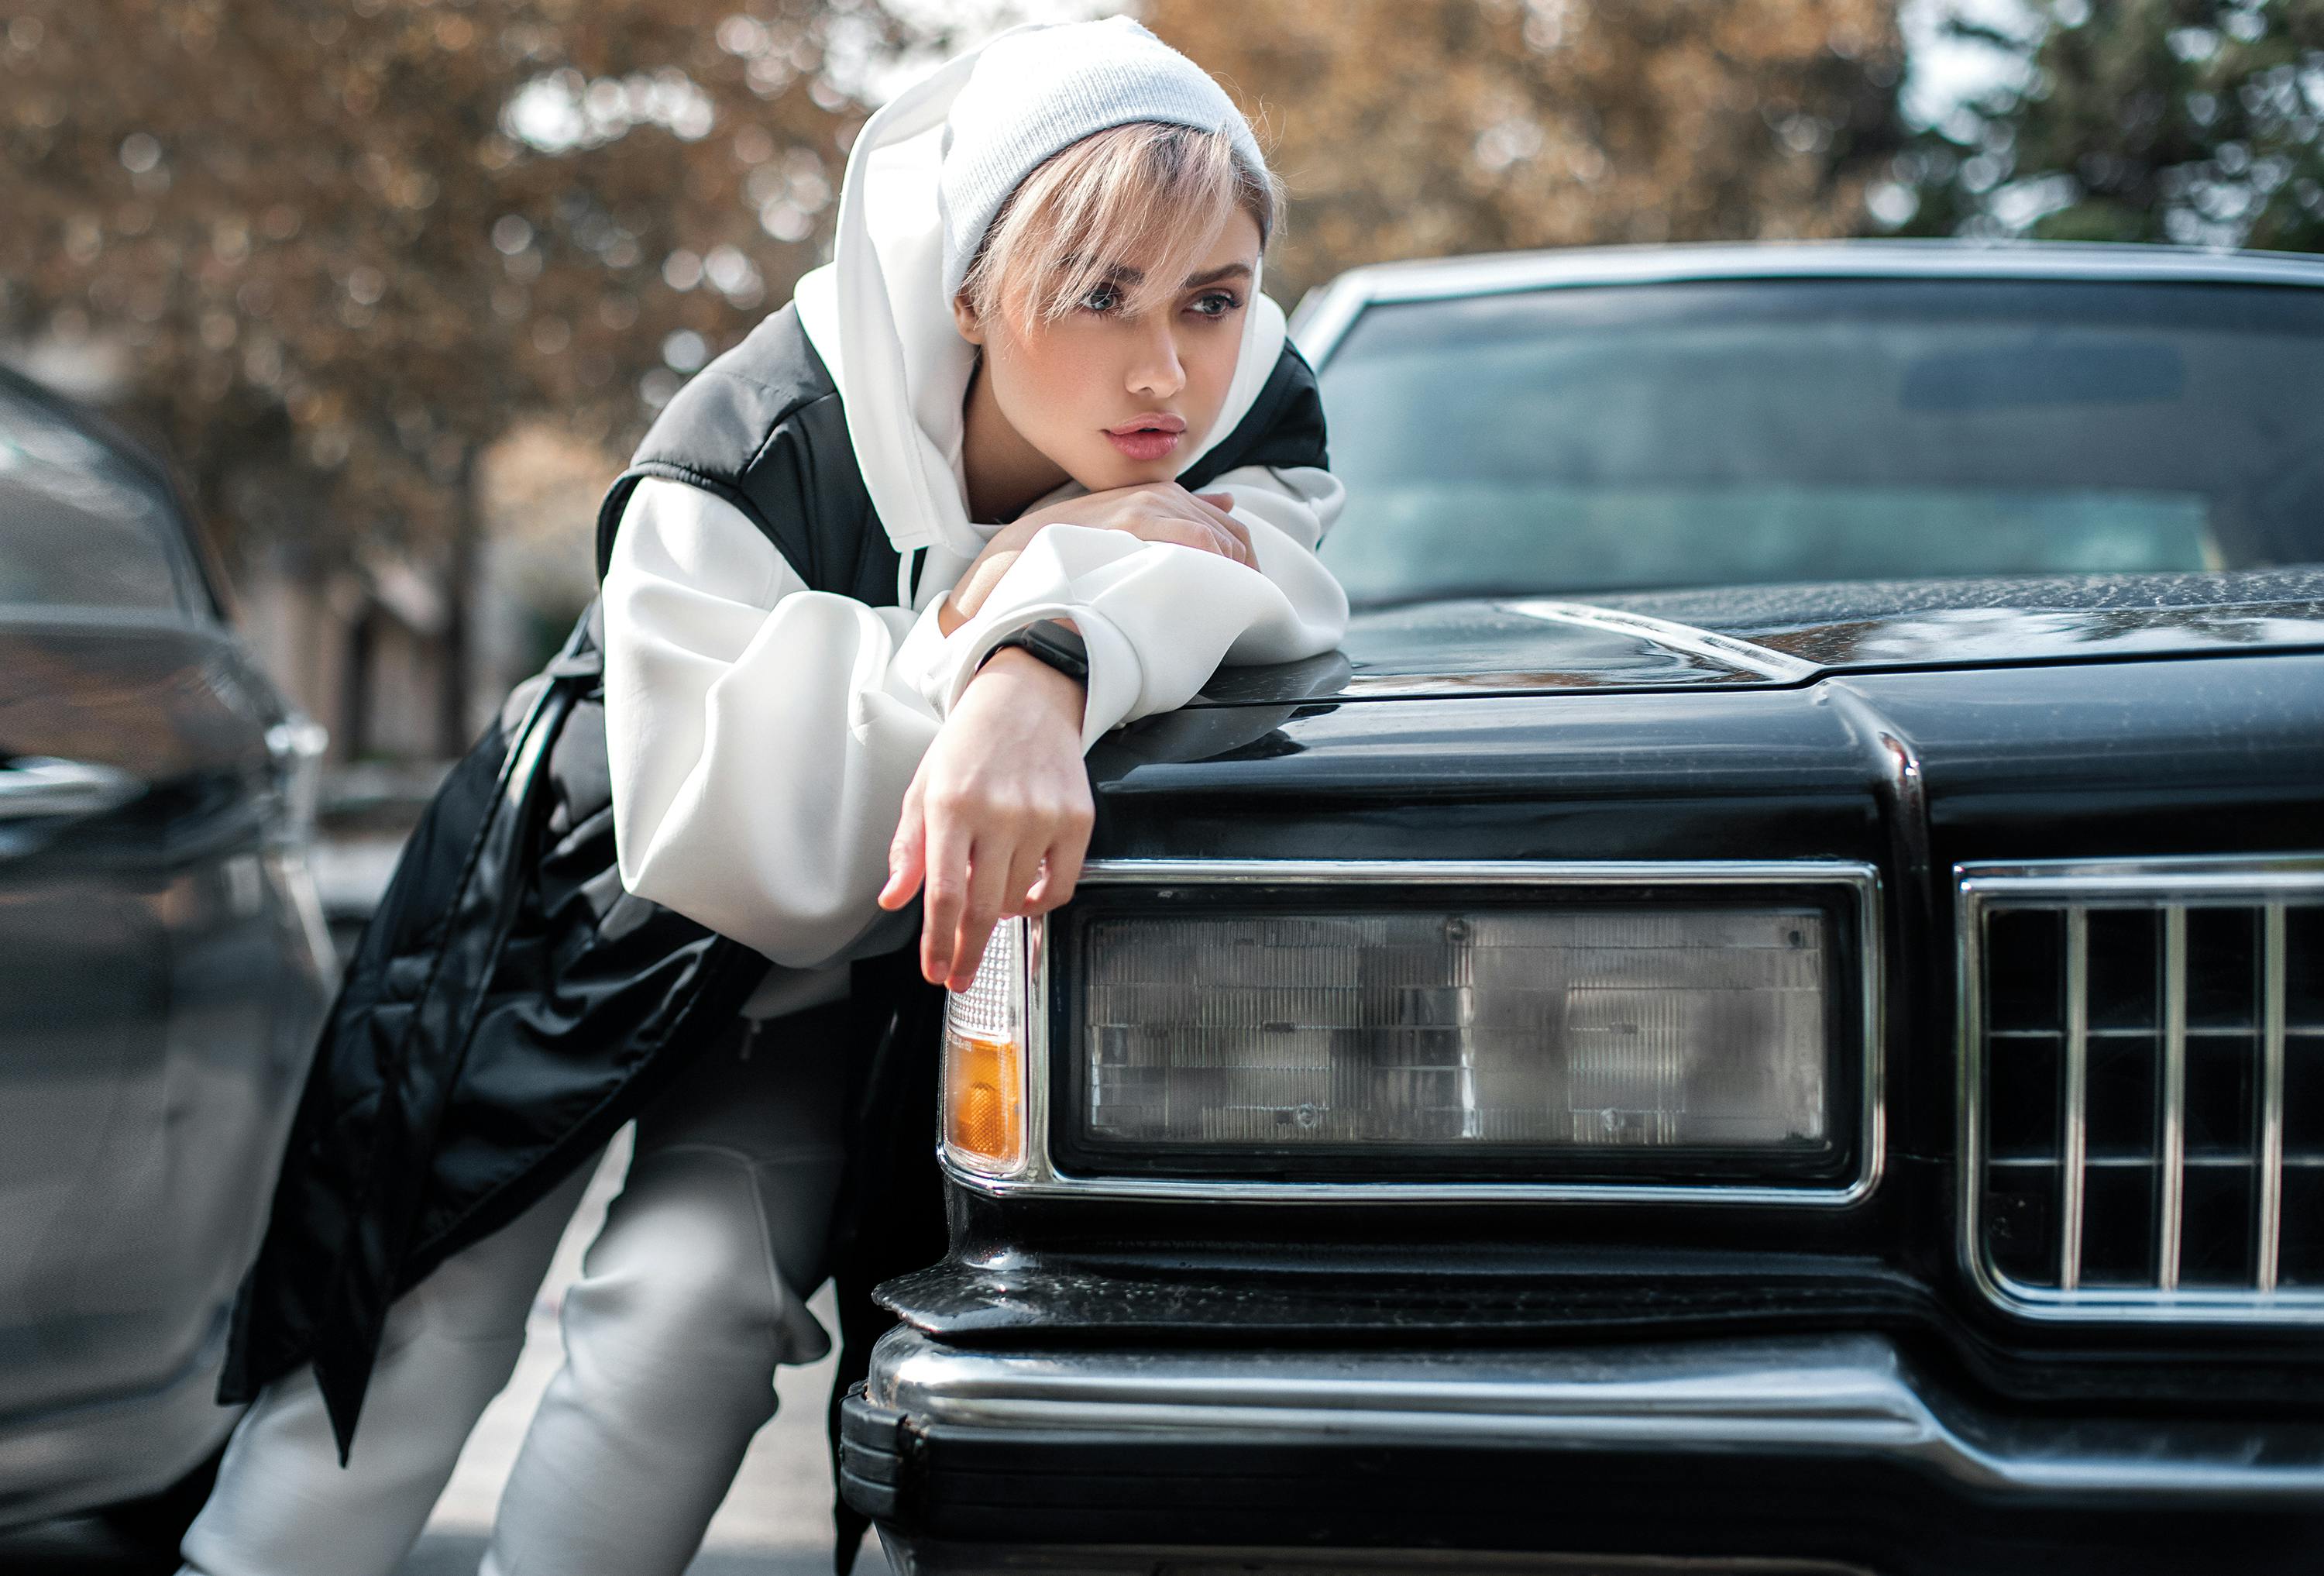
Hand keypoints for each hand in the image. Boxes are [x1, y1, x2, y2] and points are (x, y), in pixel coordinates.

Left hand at [877, 648, 1094, 987]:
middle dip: (967, 951)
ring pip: (1019, 899)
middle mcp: (999, 812)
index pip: (944, 893)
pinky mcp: (1077, 818)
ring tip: (986, 901)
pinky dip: (1040, 902)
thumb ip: (908, 849)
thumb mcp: (923, 788)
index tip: (936, 970)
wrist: (1026, 700)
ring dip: (998, 914)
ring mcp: (1042, 816)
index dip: (939, 942)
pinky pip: (1061, 885)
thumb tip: (894, 899)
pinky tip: (1024, 897)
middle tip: (958, 975)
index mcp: (951, 805)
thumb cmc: (969, 745)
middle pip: (982, 908)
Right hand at [940, 482, 1253, 632]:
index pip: (1227, 527)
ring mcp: (1151, 507)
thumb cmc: (1065, 557)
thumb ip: (1174, 515)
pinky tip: (1208, 601)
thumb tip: (1228, 502)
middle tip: (1238, 615)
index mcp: (1160, 497)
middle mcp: (1161, 496)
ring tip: (1223, 616)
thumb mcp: (1119, 527)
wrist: (1013, 563)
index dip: (1242, 566)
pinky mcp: (1140, 523)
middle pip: (1232, 536)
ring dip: (1232, 580)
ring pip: (1222, 541)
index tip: (1241, 600)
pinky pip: (1203, 543)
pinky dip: (1217, 572)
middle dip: (1244, 576)